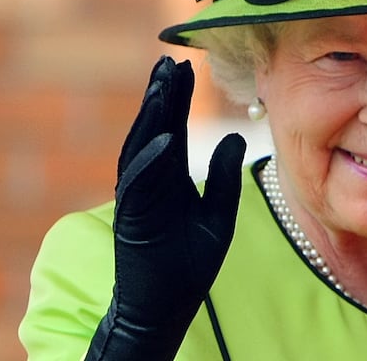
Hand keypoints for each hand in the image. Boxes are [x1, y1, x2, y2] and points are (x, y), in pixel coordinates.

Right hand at [85, 56, 246, 360]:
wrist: (167, 305)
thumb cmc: (190, 262)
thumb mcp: (218, 214)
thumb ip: (223, 177)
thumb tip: (234, 136)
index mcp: (169, 177)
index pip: (172, 129)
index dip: (178, 99)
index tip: (186, 67)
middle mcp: (150, 181)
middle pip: (156, 130)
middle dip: (162, 96)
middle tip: (170, 61)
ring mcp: (138, 198)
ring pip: (142, 149)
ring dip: (151, 117)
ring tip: (162, 84)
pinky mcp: (132, 219)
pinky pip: (140, 186)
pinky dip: (150, 162)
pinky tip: (164, 139)